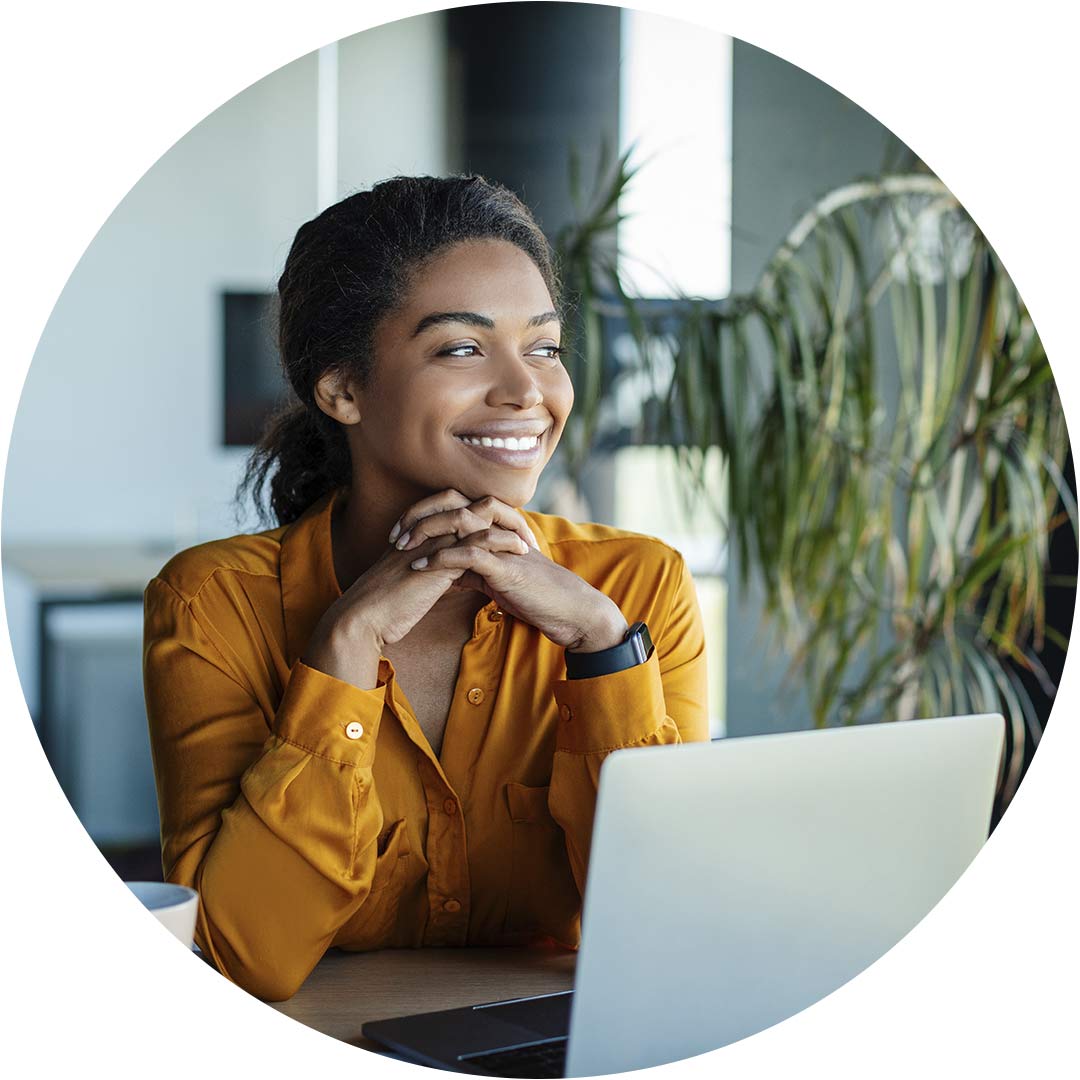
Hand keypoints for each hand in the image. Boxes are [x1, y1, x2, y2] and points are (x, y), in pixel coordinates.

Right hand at [301, 523, 527, 688]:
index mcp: (417, 534)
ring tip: (527, 540)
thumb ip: (428, 571)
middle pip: (467, 506)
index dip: (481, 517)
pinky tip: (519, 552)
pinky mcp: (438, 562)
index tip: (506, 531)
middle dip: (498, 514)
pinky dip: (500, 545)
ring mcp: (431, 544)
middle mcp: (424, 532)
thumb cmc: (383, 607)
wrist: (362, 619)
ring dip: (505, 527)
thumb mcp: (410, 583)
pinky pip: (476, 544)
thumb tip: (450, 575)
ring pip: (475, 519)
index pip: (454, 510)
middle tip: (523, 528)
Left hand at [398, 490, 628, 651]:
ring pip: (458, 521)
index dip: (424, 513)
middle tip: (394, 534)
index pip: (454, 505)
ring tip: (401, 547)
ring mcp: (502, 544)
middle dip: (419, 514)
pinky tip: (421, 568)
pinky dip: (441, 559)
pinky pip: (468, 554)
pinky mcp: (506, 565)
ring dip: (425, 532)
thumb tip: (446, 575)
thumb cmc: (535, 595)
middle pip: (452, 502)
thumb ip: (472, 571)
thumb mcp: (496, 579)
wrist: (567, 610)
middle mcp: (498, 528)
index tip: (399, 531)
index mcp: (495, 527)